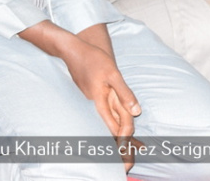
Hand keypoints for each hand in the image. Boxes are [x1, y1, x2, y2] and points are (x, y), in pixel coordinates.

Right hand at [19, 22, 140, 147]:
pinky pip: (107, 114)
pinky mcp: (95, 98)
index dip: (125, 140)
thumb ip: (124, 93)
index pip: (115, 128)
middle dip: (122, 144)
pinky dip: (116, 123)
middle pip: (111, 129)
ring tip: (130, 150)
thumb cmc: (94, 60)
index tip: (134, 151)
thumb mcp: (113, 74)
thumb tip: (136, 112)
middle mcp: (96, 106)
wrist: (74, 52)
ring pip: (109, 123)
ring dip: (120, 135)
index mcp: (100, 103)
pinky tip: (122, 125)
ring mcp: (94, 102)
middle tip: (134, 157)